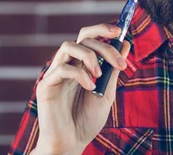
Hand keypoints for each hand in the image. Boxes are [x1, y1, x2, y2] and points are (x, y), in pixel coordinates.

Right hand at [32, 23, 130, 154]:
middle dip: (104, 45)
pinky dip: (80, 74)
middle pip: (82, 38)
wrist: (72, 143)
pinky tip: (90, 88)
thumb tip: (126, 43)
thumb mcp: (107, 92)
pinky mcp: (46, 85)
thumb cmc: (87, 120)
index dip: (102, 29)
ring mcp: (55, 73)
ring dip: (89, 56)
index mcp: (81, 64)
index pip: (89, 37)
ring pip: (68, 46)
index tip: (120, 31)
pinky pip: (62, 68)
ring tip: (99, 75)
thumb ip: (113, 69)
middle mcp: (67, 64)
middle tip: (118, 62)